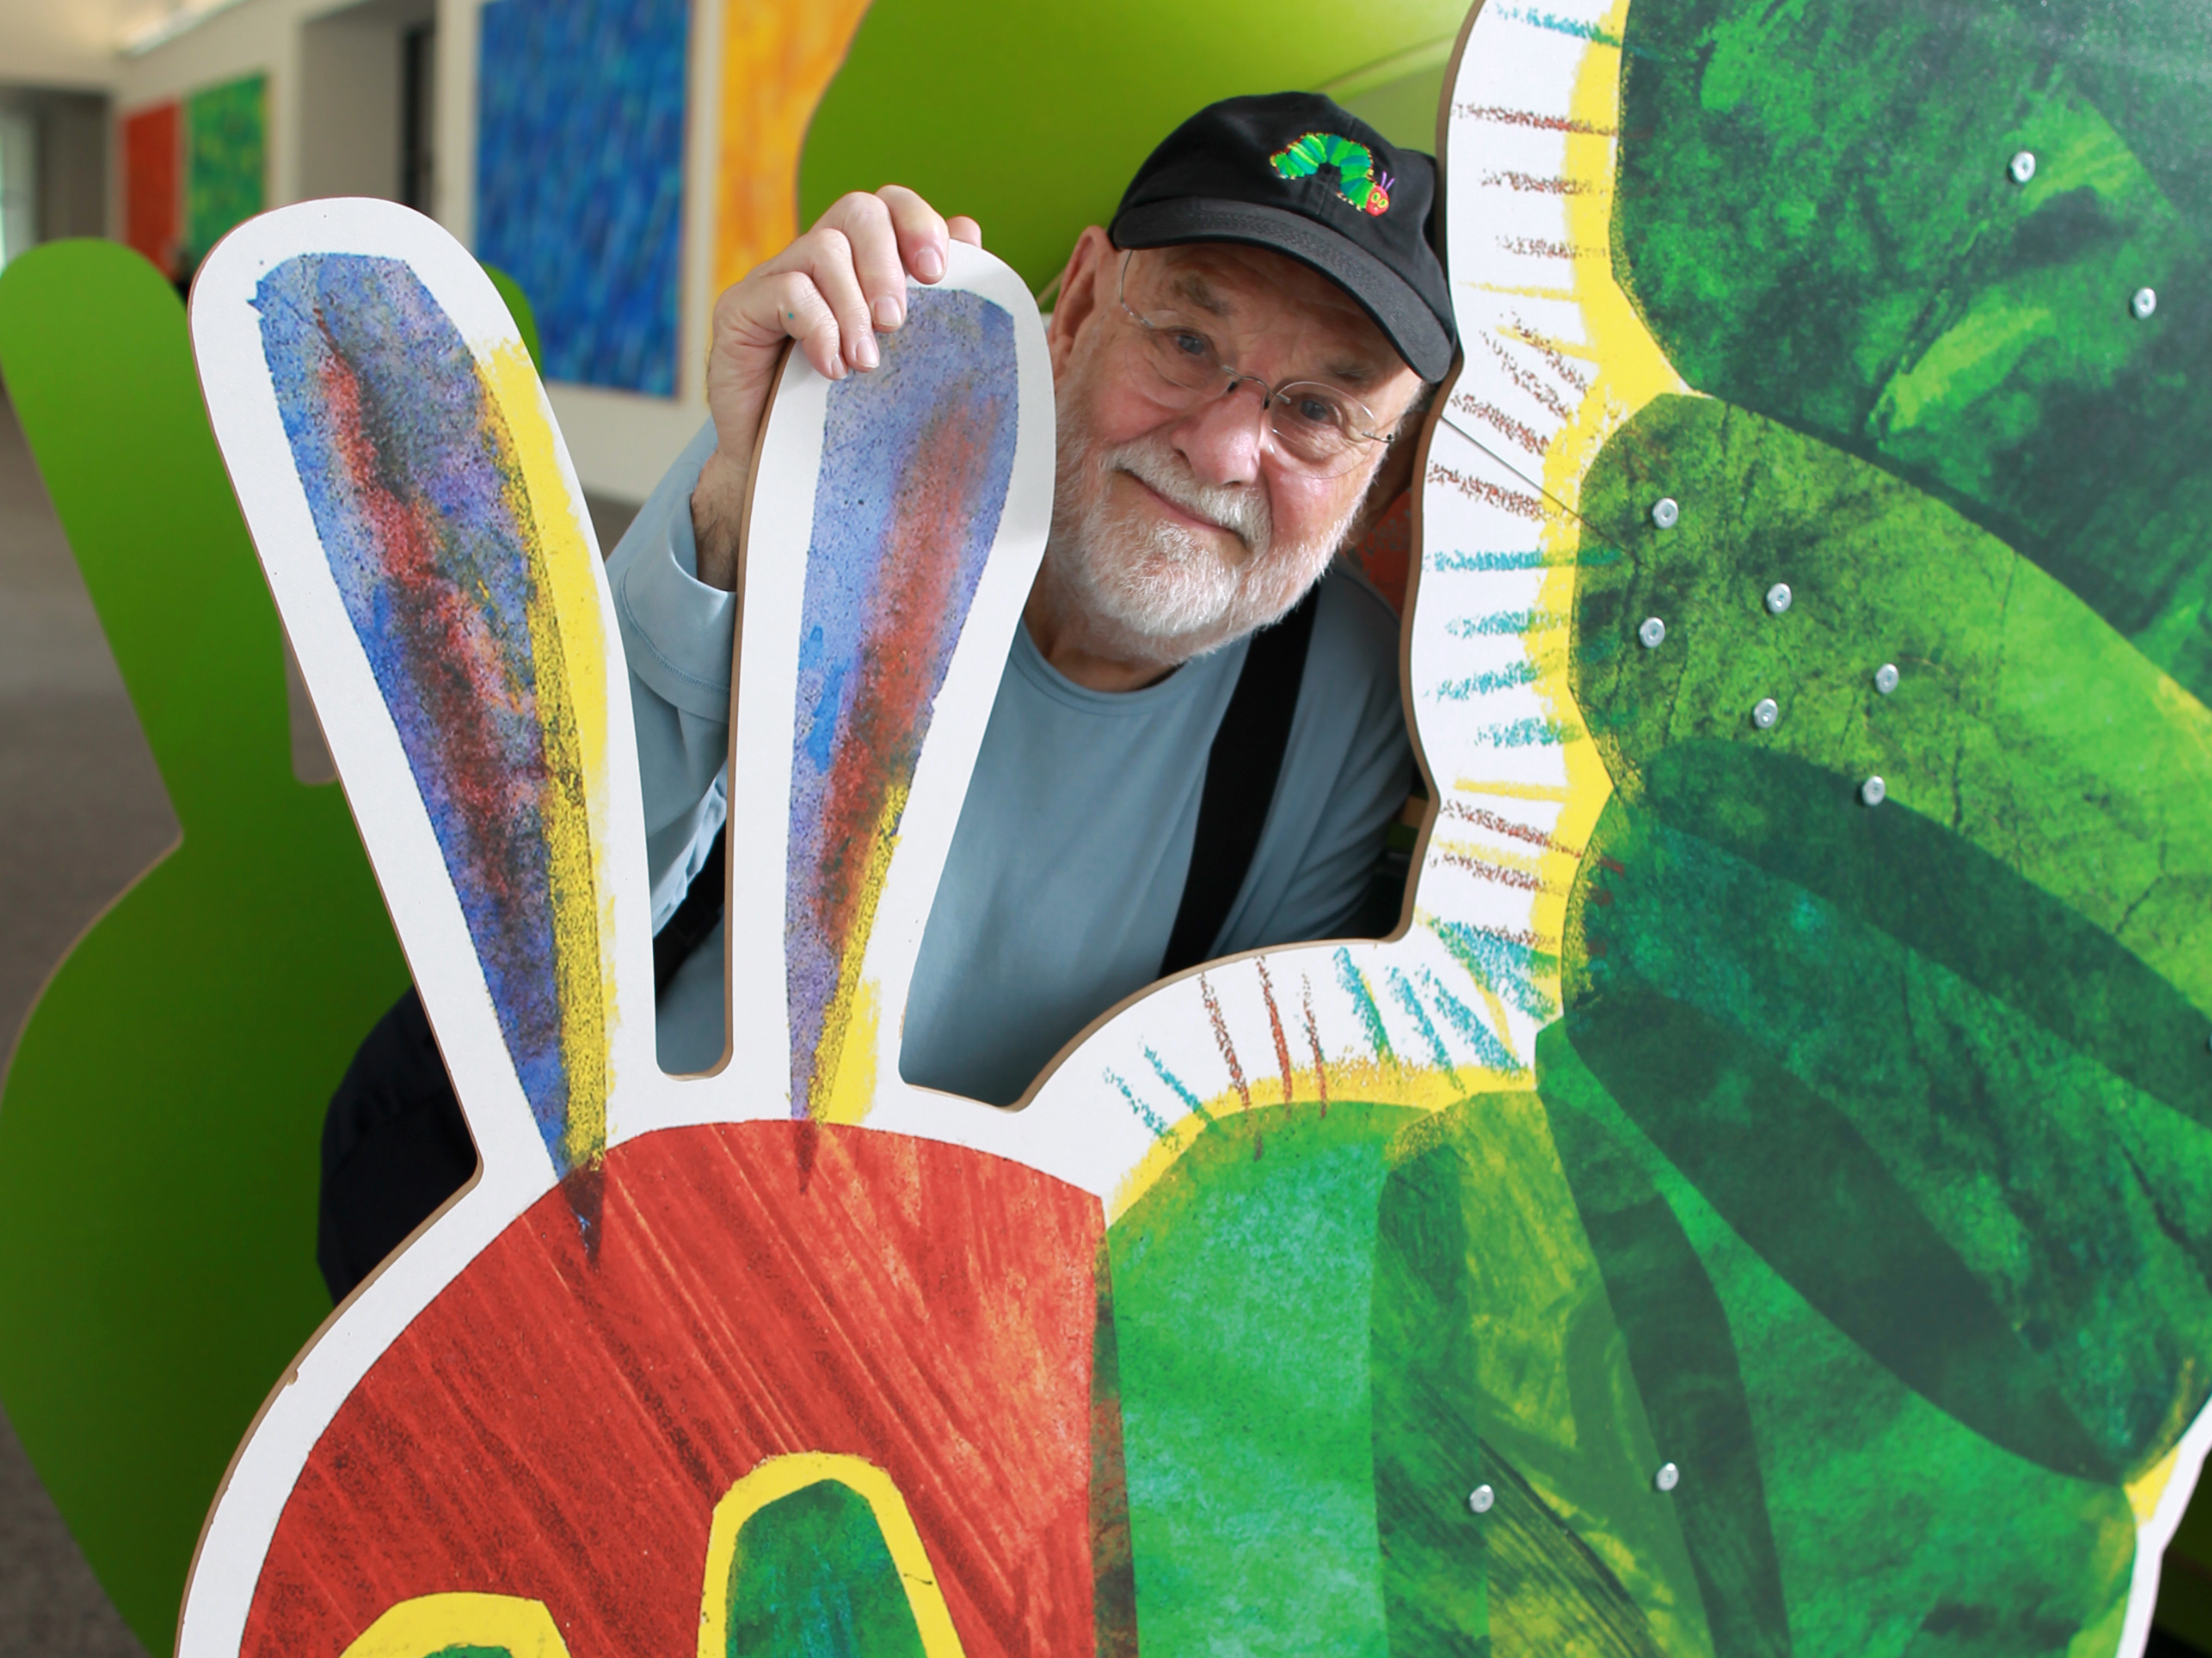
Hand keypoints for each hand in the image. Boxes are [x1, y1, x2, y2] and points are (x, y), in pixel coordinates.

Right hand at [690, 187, 982, 590]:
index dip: (918, 223)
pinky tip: (830, 370)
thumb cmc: (849, 414)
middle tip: (897, 323)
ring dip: (854, 306)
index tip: (937, 274)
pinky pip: (785, 290)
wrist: (782, 471)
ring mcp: (773, 278)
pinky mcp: (739, 308)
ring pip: (823, 248)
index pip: (889, 205)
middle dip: (887, 263)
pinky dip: (818, 328)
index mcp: (859, 262)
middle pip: (857, 210)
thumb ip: (934, 301)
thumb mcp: (904, 359)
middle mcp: (815, 259)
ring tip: (866, 362)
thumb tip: (969, 230)